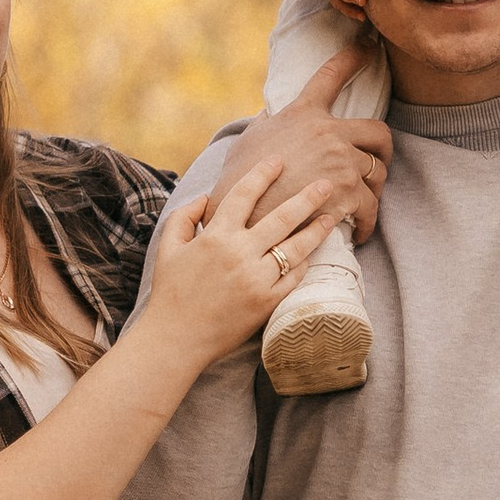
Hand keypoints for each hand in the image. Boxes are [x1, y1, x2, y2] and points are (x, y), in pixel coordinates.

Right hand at [145, 159, 340, 371]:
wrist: (176, 339)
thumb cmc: (170, 293)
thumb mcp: (168, 248)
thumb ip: (184, 217)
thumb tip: (207, 197)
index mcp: (215, 237)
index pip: (244, 195)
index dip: (262, 174)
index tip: (279, 160)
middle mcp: (240, 254)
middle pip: (282, 217)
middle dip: (307, 197)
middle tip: (328, 183)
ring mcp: (256, 279)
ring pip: (296, 248)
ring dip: (317, 230)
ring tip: (332, 216)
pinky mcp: (267, 302)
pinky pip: (294, 277)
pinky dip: (304, 263)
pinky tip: (312, 253)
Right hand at [209, 39, 392, 245]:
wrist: (240, 215)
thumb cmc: (240, 180)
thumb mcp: (252, 139)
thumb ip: (271, 124)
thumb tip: (273, 116)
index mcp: (302, 114)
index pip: (331, 75)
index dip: (354, 56)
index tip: (370, 45)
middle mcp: (327, 132)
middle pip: (379, 132)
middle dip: (383, 150)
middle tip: (378, 162)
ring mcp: (340, 162)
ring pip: (379, 172)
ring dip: (374, 190)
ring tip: (362, 205)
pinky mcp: (347, 193)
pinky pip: (372, 206)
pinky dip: (369, 221)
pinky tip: (362, 230)